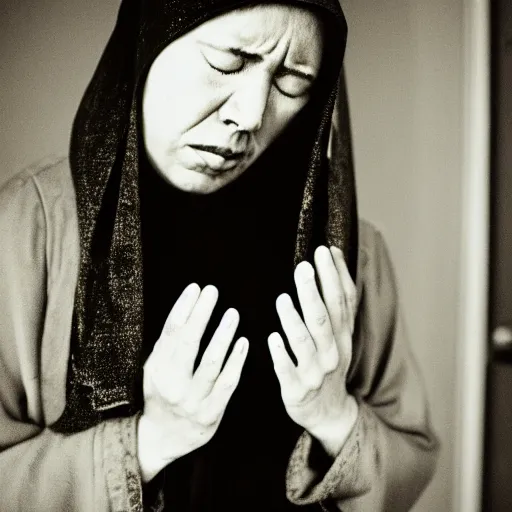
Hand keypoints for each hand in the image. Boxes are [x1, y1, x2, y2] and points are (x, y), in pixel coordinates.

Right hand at [138, 283, 248, 481]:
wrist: (163, 438)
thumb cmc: (162, 394)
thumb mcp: (156, 368)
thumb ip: (168, 343)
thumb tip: (186, 307)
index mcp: (157, 368)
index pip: (170, 332)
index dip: (183, 308)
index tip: (195, 288)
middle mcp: (172, 383)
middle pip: (188, 343)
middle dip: (201, 315)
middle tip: (213, 292)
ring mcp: (193, 399)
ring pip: (210, 363)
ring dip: (222, 335)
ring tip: (232, 313)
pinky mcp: (212, 413)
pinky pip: (227, 383)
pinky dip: (236, 361)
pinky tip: (243, 343)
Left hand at [268, 246, 357, 456]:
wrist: (330, 412)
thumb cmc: (330, 362)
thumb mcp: (341, 333)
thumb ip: (338, 299)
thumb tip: (336, 255)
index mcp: (343, 335)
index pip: (342, 301)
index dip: (335, 276)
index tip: (325, 251)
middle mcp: (332, 351)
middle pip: (323, 318)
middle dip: (314, 292)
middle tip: (303, 267)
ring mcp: (315, 372)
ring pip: (304, 343)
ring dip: (294, 321)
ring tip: (282, 299)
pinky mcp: (296, 389)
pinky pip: (287, 371)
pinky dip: (281, 355)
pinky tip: (271, 338)